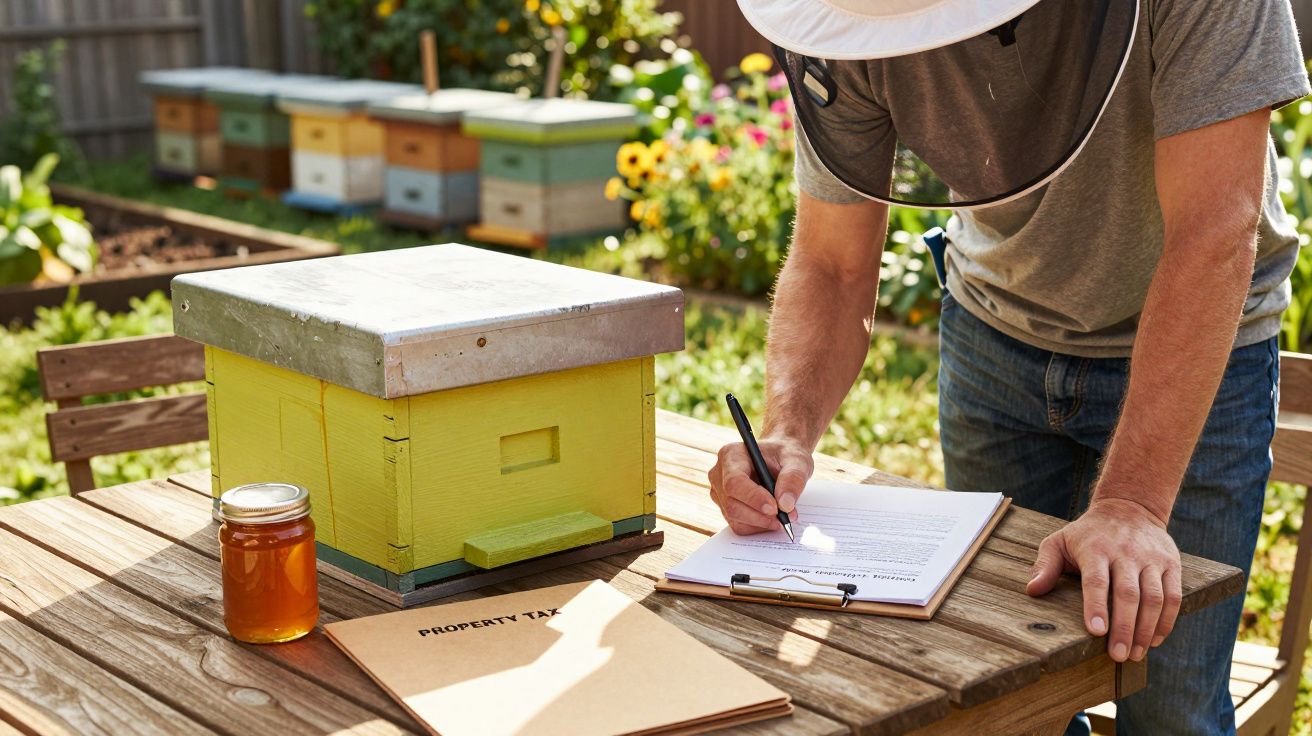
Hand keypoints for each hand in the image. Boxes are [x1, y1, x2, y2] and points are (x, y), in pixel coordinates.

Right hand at [708, 437, 813, 534]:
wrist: (780, 459)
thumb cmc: (785, 455)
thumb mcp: (796, 460)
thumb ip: (793, 479)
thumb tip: (785, 504)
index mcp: (731, 455)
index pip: (734, 482)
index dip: (753, 498)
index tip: (775, 508)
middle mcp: (719, 474)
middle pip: (732, 504)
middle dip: (760, 516)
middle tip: (785, 518)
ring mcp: (719, 492)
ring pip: (735, 518)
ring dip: (761, 523)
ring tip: (783, 518)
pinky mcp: (725, 507)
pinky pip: (738, 525)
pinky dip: (758, 527)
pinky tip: (772, 519)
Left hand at [1026, 498, 1181, 662]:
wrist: (1129, 508)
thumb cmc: (1088, 534)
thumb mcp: (1060, 541)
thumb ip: (1046, 565)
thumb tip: (1032, 590)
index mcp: (1095, 549)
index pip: (1096, 580)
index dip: (1096, 606)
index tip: (1096, 632)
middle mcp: (1125, 553)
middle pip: (1128, 594)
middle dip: (1124, 628)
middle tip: (1118, 656)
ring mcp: (1151, 558)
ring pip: (1153, 598)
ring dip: (1146, 629)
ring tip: (1135, 653)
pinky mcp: (1171, 564)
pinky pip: (1173, 596)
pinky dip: (1166, 621)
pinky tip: (1154, 640)